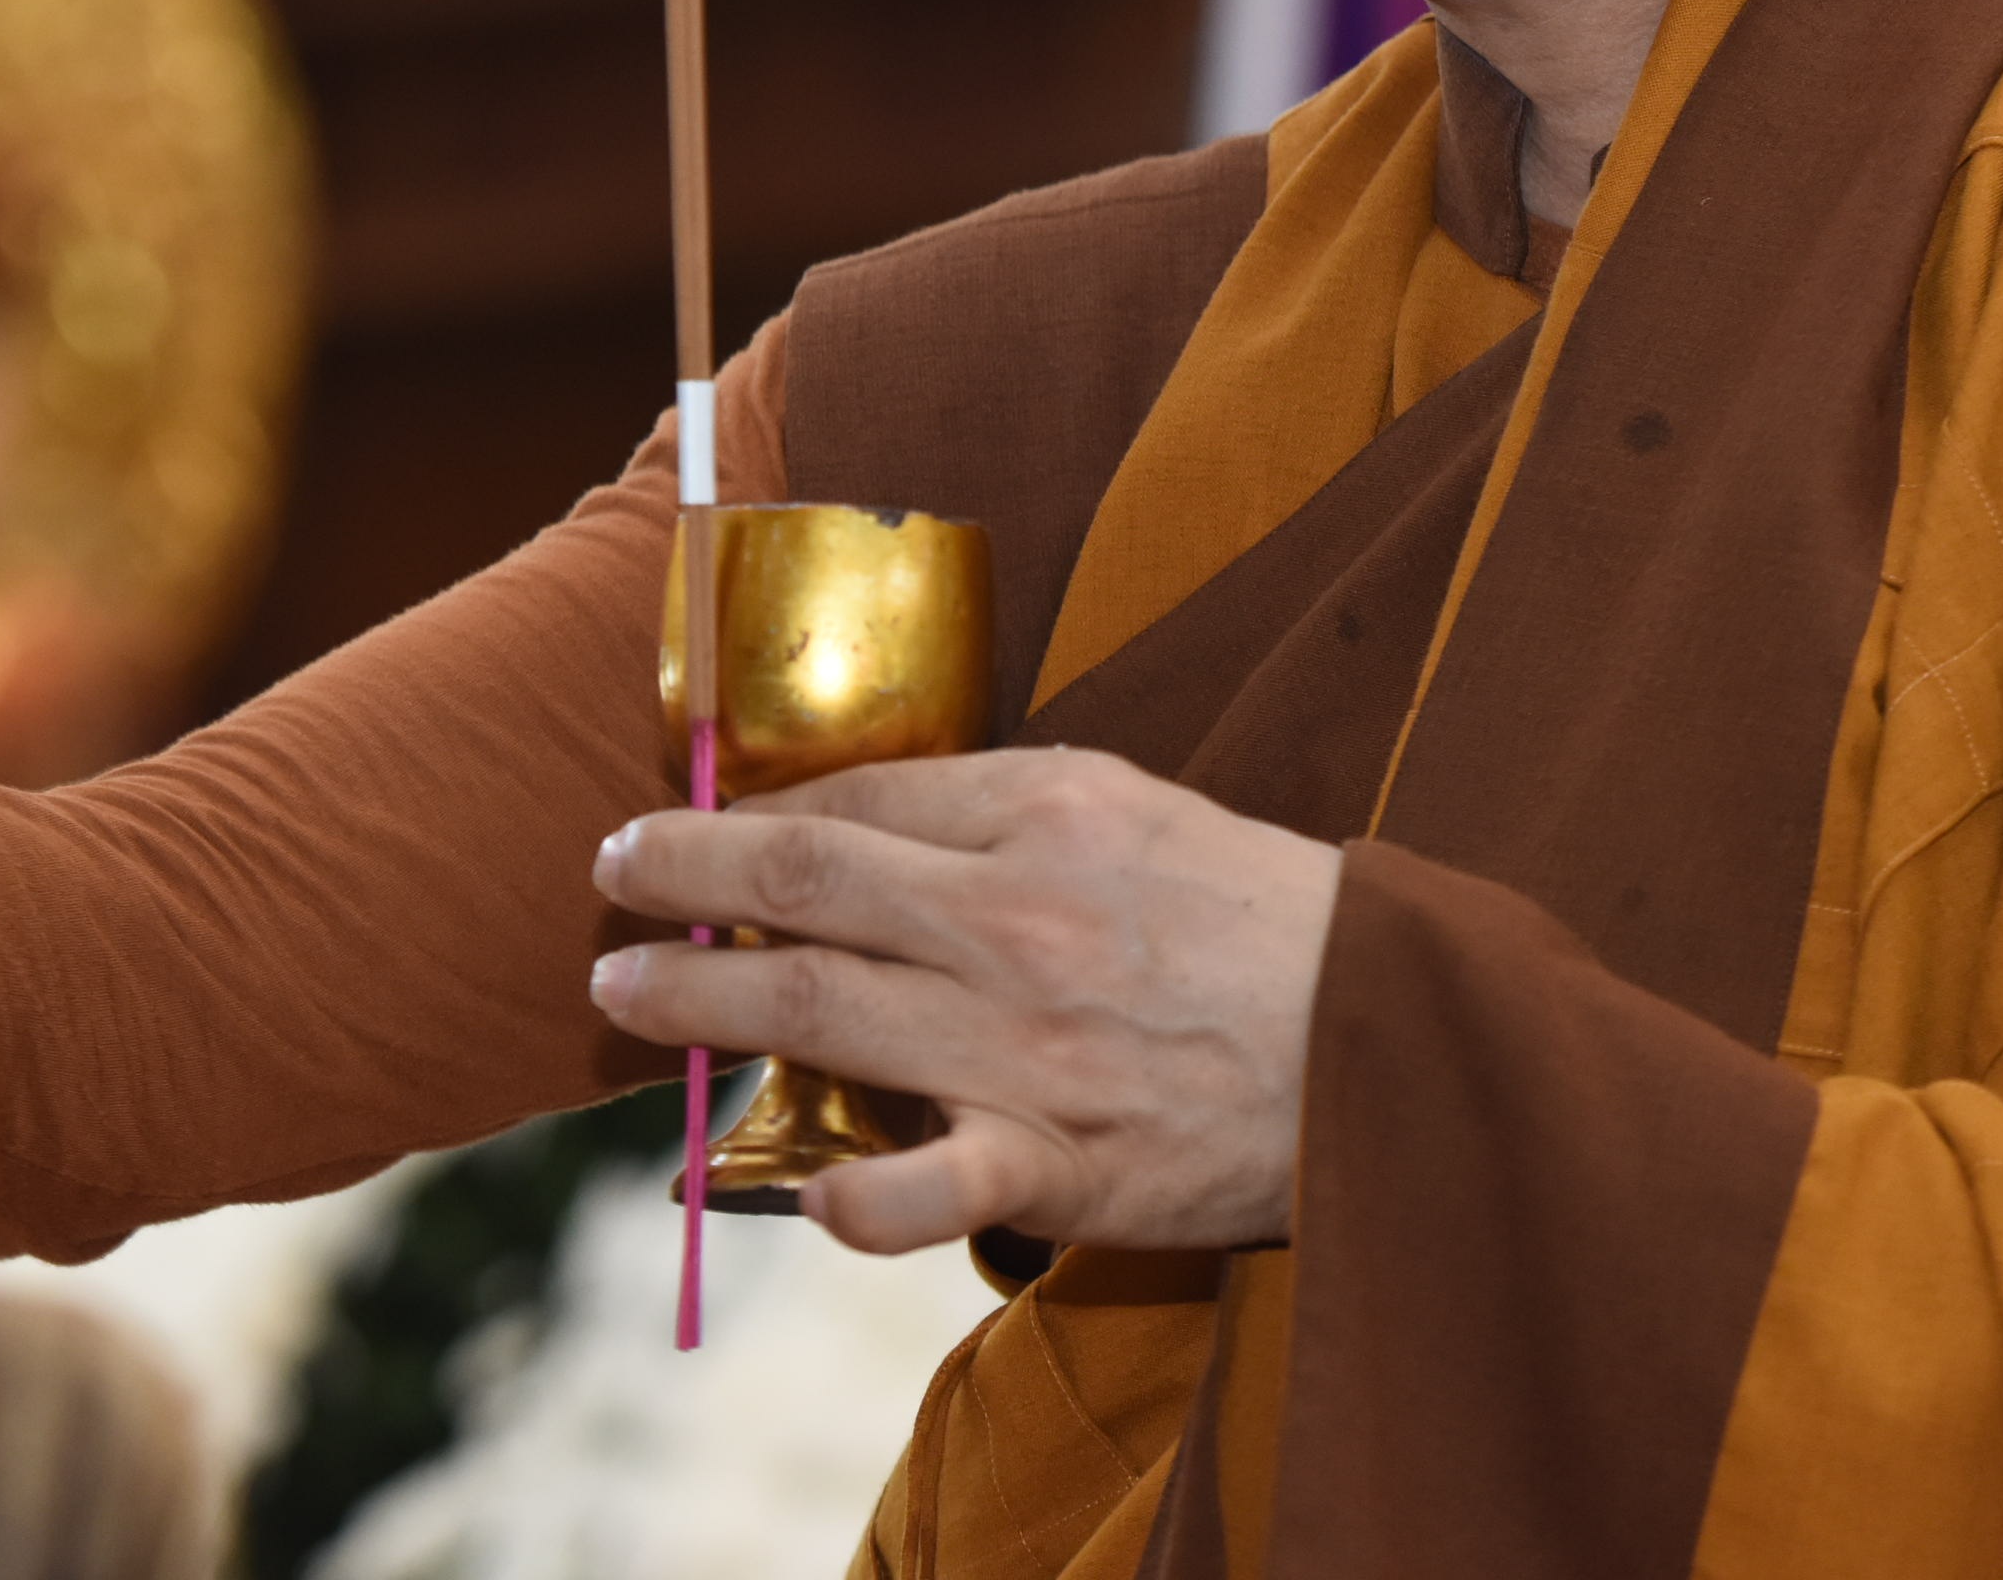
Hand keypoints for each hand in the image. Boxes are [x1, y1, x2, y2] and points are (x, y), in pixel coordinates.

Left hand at [588, 747, 1340, 1257]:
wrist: (1391, 1032)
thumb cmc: (1263, 918)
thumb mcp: (1141, 810)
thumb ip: (1010, 811)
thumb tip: (873, 820)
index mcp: (1045, 812)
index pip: (856, 803)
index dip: (750, 812)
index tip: (690, 822)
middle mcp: (1017, 918)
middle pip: (805, 885)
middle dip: (683, 877)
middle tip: (611, 872)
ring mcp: (1029, 1045)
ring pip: (824, 1011)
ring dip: (702, 1002)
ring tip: (625, 993)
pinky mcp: (1060, 1162)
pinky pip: (934, 1184)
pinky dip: (858, 1198)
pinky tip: (796, 1195)